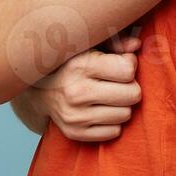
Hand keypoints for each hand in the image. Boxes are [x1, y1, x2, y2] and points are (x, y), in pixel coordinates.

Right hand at [28, 33, 142, 142]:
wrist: (38, 89)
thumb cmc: (72, 61)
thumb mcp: (89, 44)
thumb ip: (115, 41)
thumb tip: (136, 45)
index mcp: (80, 65)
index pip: (127, 69)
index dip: (129, 63)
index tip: (120, 61)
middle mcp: (76, 92)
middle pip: (132, 94)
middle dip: (130, 86)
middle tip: (118, 81)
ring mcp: (75, 116)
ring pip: (126, 114)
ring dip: (122, 105)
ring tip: (109, 95)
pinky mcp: (75, 133)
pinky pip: (114, 132)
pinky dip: (112, 122)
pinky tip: (101, 109)